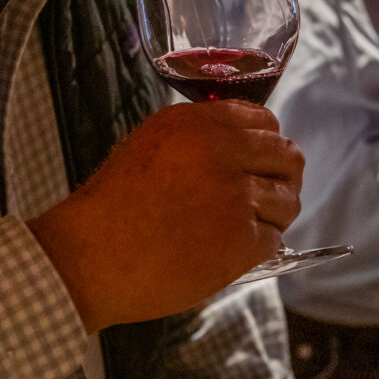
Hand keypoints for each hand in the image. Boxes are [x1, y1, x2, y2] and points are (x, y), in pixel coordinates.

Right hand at [28, 101, 302, 331]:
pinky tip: (231, 252)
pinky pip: (273, 239)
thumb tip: (242, 148)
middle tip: (266, 198)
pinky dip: (258, 248)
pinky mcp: (241, 240)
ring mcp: (237, 196)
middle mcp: (223, 152)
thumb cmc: (110, 208)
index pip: (264, 122)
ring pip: (287, 201)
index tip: (261, 161)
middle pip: (286, 157)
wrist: (90, 257)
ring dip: (274, 216)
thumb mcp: (150, 146)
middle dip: (281, 178)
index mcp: (198, 124)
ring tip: (246, 228)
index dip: (268, 143)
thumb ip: (197, 137)